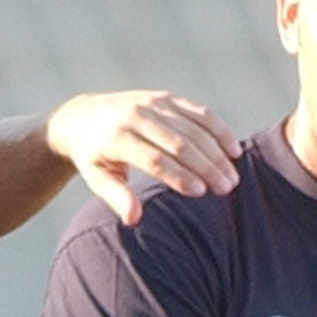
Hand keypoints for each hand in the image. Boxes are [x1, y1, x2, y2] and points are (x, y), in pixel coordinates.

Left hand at [46, 91, 241, 226]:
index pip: (154, 158)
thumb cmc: (94, 157)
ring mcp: (153, 103)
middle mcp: (137, 115)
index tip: (201, 193)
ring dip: (216, 151)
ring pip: (193, 127)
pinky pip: (198, 111)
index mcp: (118, 137)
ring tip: (232, 177)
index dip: (179, 176)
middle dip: (205, 166)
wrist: (82, 117)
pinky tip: (233, 150)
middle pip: (179, 143)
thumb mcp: (97, 179)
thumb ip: (117, 197)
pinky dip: (218, 129)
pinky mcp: (166, 97)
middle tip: (226, 189)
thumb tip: (134, 219)